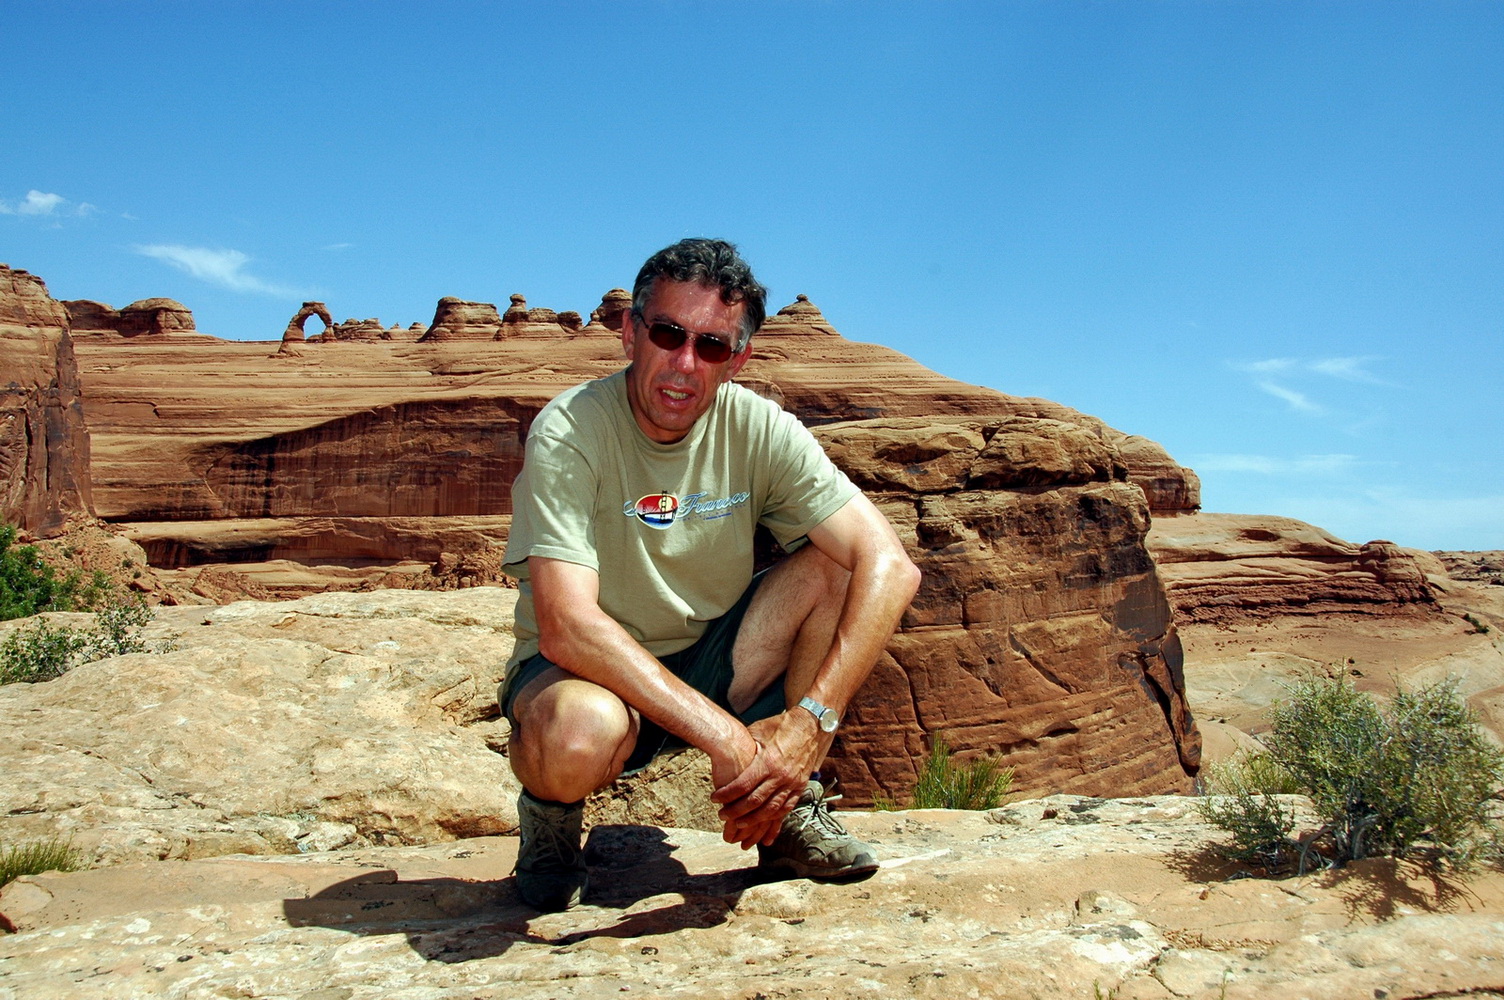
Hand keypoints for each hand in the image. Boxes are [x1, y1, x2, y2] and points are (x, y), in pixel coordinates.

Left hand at [711, 711, 822, 848]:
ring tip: (738, 825)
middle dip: (736, 812)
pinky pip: (786, 809)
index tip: (715, 799)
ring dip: (753, 821)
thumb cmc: (780, 726)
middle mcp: (781, 775)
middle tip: (722, 816)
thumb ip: (745, 748)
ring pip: (770, 810)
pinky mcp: (800, 787)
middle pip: (755, 801)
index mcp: (768, 761)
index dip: (727, 794)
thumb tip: (725, 755)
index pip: (743, 785)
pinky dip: (774, 820)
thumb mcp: (758, 732)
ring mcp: (792, 783)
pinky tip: (763, 826)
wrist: (810, 726)